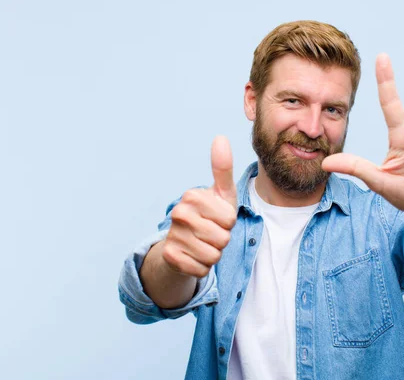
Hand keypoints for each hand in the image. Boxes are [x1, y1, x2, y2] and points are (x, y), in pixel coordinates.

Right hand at [162, 136, 237, 277]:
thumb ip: (222, 168)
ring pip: (213, 256)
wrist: (182, 243)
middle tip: (210, 233)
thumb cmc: (209, 215)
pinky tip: (193, 256)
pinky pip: (202, 270)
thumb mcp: (221, 193)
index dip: (228, 222)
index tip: (217, 217)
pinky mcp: (169, 257)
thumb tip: (220, 137)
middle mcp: (178, 213)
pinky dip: (202, 267)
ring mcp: (171, 235)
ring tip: (202, 244)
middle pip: (223, 239)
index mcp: (192, 195)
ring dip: (213, 254)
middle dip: (222, 240)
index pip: (230, 219)